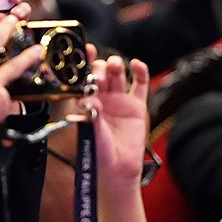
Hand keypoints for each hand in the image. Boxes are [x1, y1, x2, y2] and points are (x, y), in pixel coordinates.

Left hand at [85, 48, 150, 190]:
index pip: (83, 79)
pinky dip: (140, 72)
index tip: (81, 53)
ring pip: (118, 75)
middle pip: (101, 73)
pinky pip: (140, 84)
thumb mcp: (93, 134)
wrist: (119, 168)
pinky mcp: (136, 105)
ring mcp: (120, 99)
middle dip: (99, 68)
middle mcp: (102, 97)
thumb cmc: (100, 153)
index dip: (82, 66)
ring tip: (114, 66)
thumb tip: (88, 100)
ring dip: (115, 66)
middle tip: (99, 71)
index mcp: (87, 102)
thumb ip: (92, 117)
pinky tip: (136, 64)